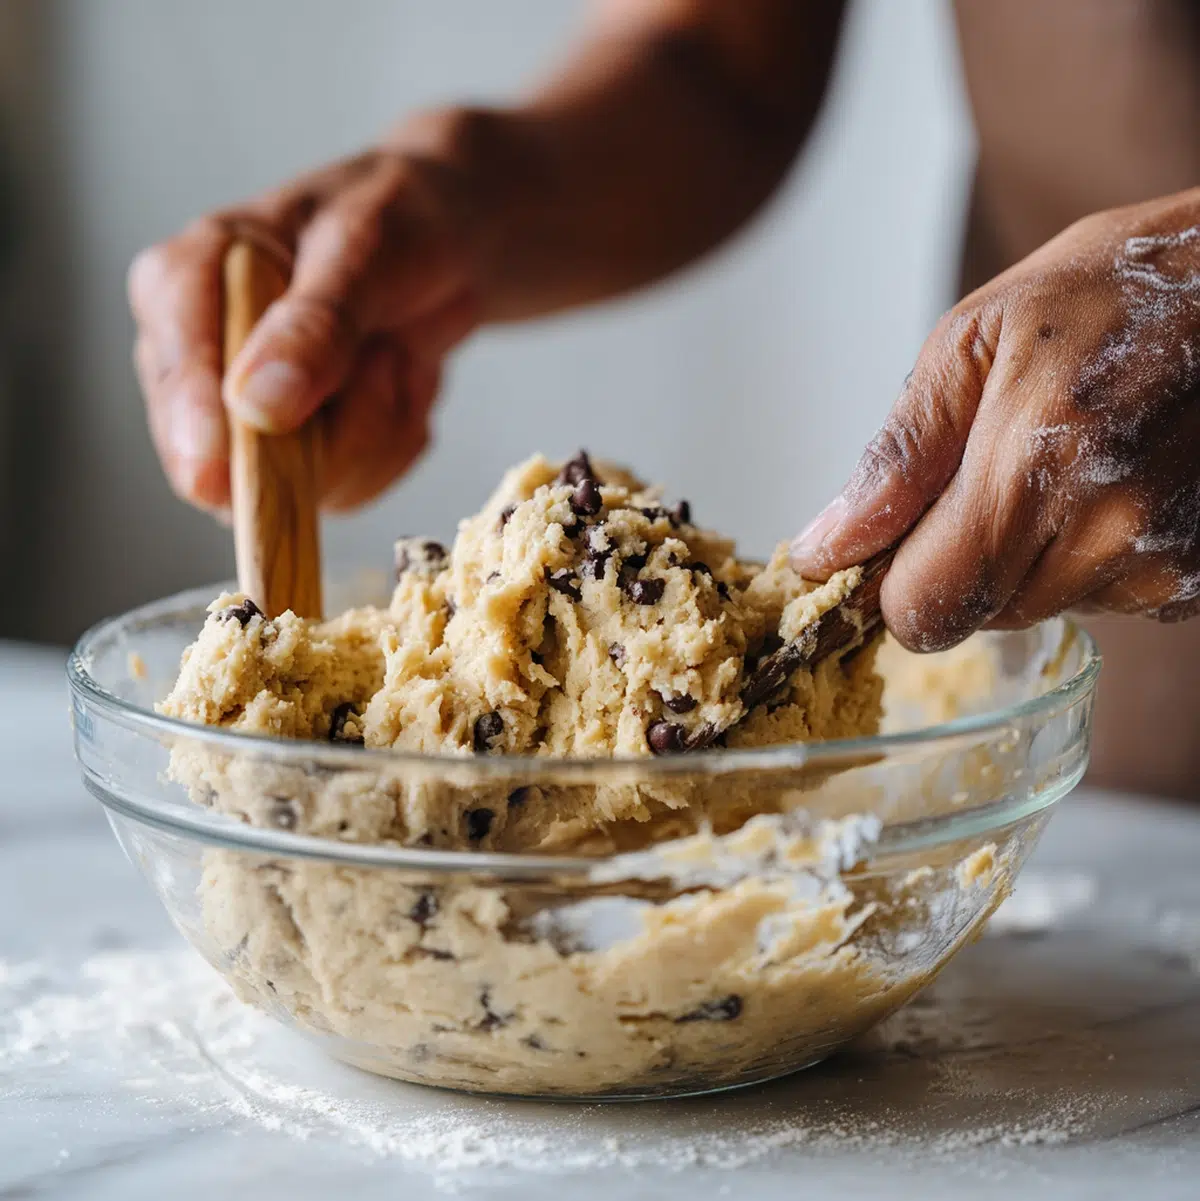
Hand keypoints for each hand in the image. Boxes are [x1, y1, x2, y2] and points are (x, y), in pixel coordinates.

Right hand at [128, 110, 491, 514]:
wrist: (451, 246)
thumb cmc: (395, 221)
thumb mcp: (364, 252)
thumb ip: (315, 325)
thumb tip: (256, 406)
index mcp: (185, 281)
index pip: (173, 365)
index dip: (195, 425)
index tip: (219, 475)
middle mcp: (200, 359)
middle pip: (224, 455)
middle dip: (328, 433)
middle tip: (390, 360)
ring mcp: (245, 418)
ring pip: (299, 484)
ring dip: (375, 428)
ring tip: (395, 354)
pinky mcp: (296, 459)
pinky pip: (347, 488)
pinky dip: (394, 442)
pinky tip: (399, 383)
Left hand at [790, 187, 1199, 649]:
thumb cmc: (1117, 289)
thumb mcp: (977, 338)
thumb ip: (898, 453)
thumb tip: (828, 546)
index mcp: (1033, 468)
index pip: (921, 610)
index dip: (892, 582)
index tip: (898, 536)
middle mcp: (1106, 535)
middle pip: (974, 616)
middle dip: (958, 559)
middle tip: (995, 469)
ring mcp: (1163, 565)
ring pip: (1034, 608)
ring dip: (1024, 556)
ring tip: (1065, 462)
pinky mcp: (1197, 579)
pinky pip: (1100, 598)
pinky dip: (1087, 556)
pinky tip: (1114, 482)